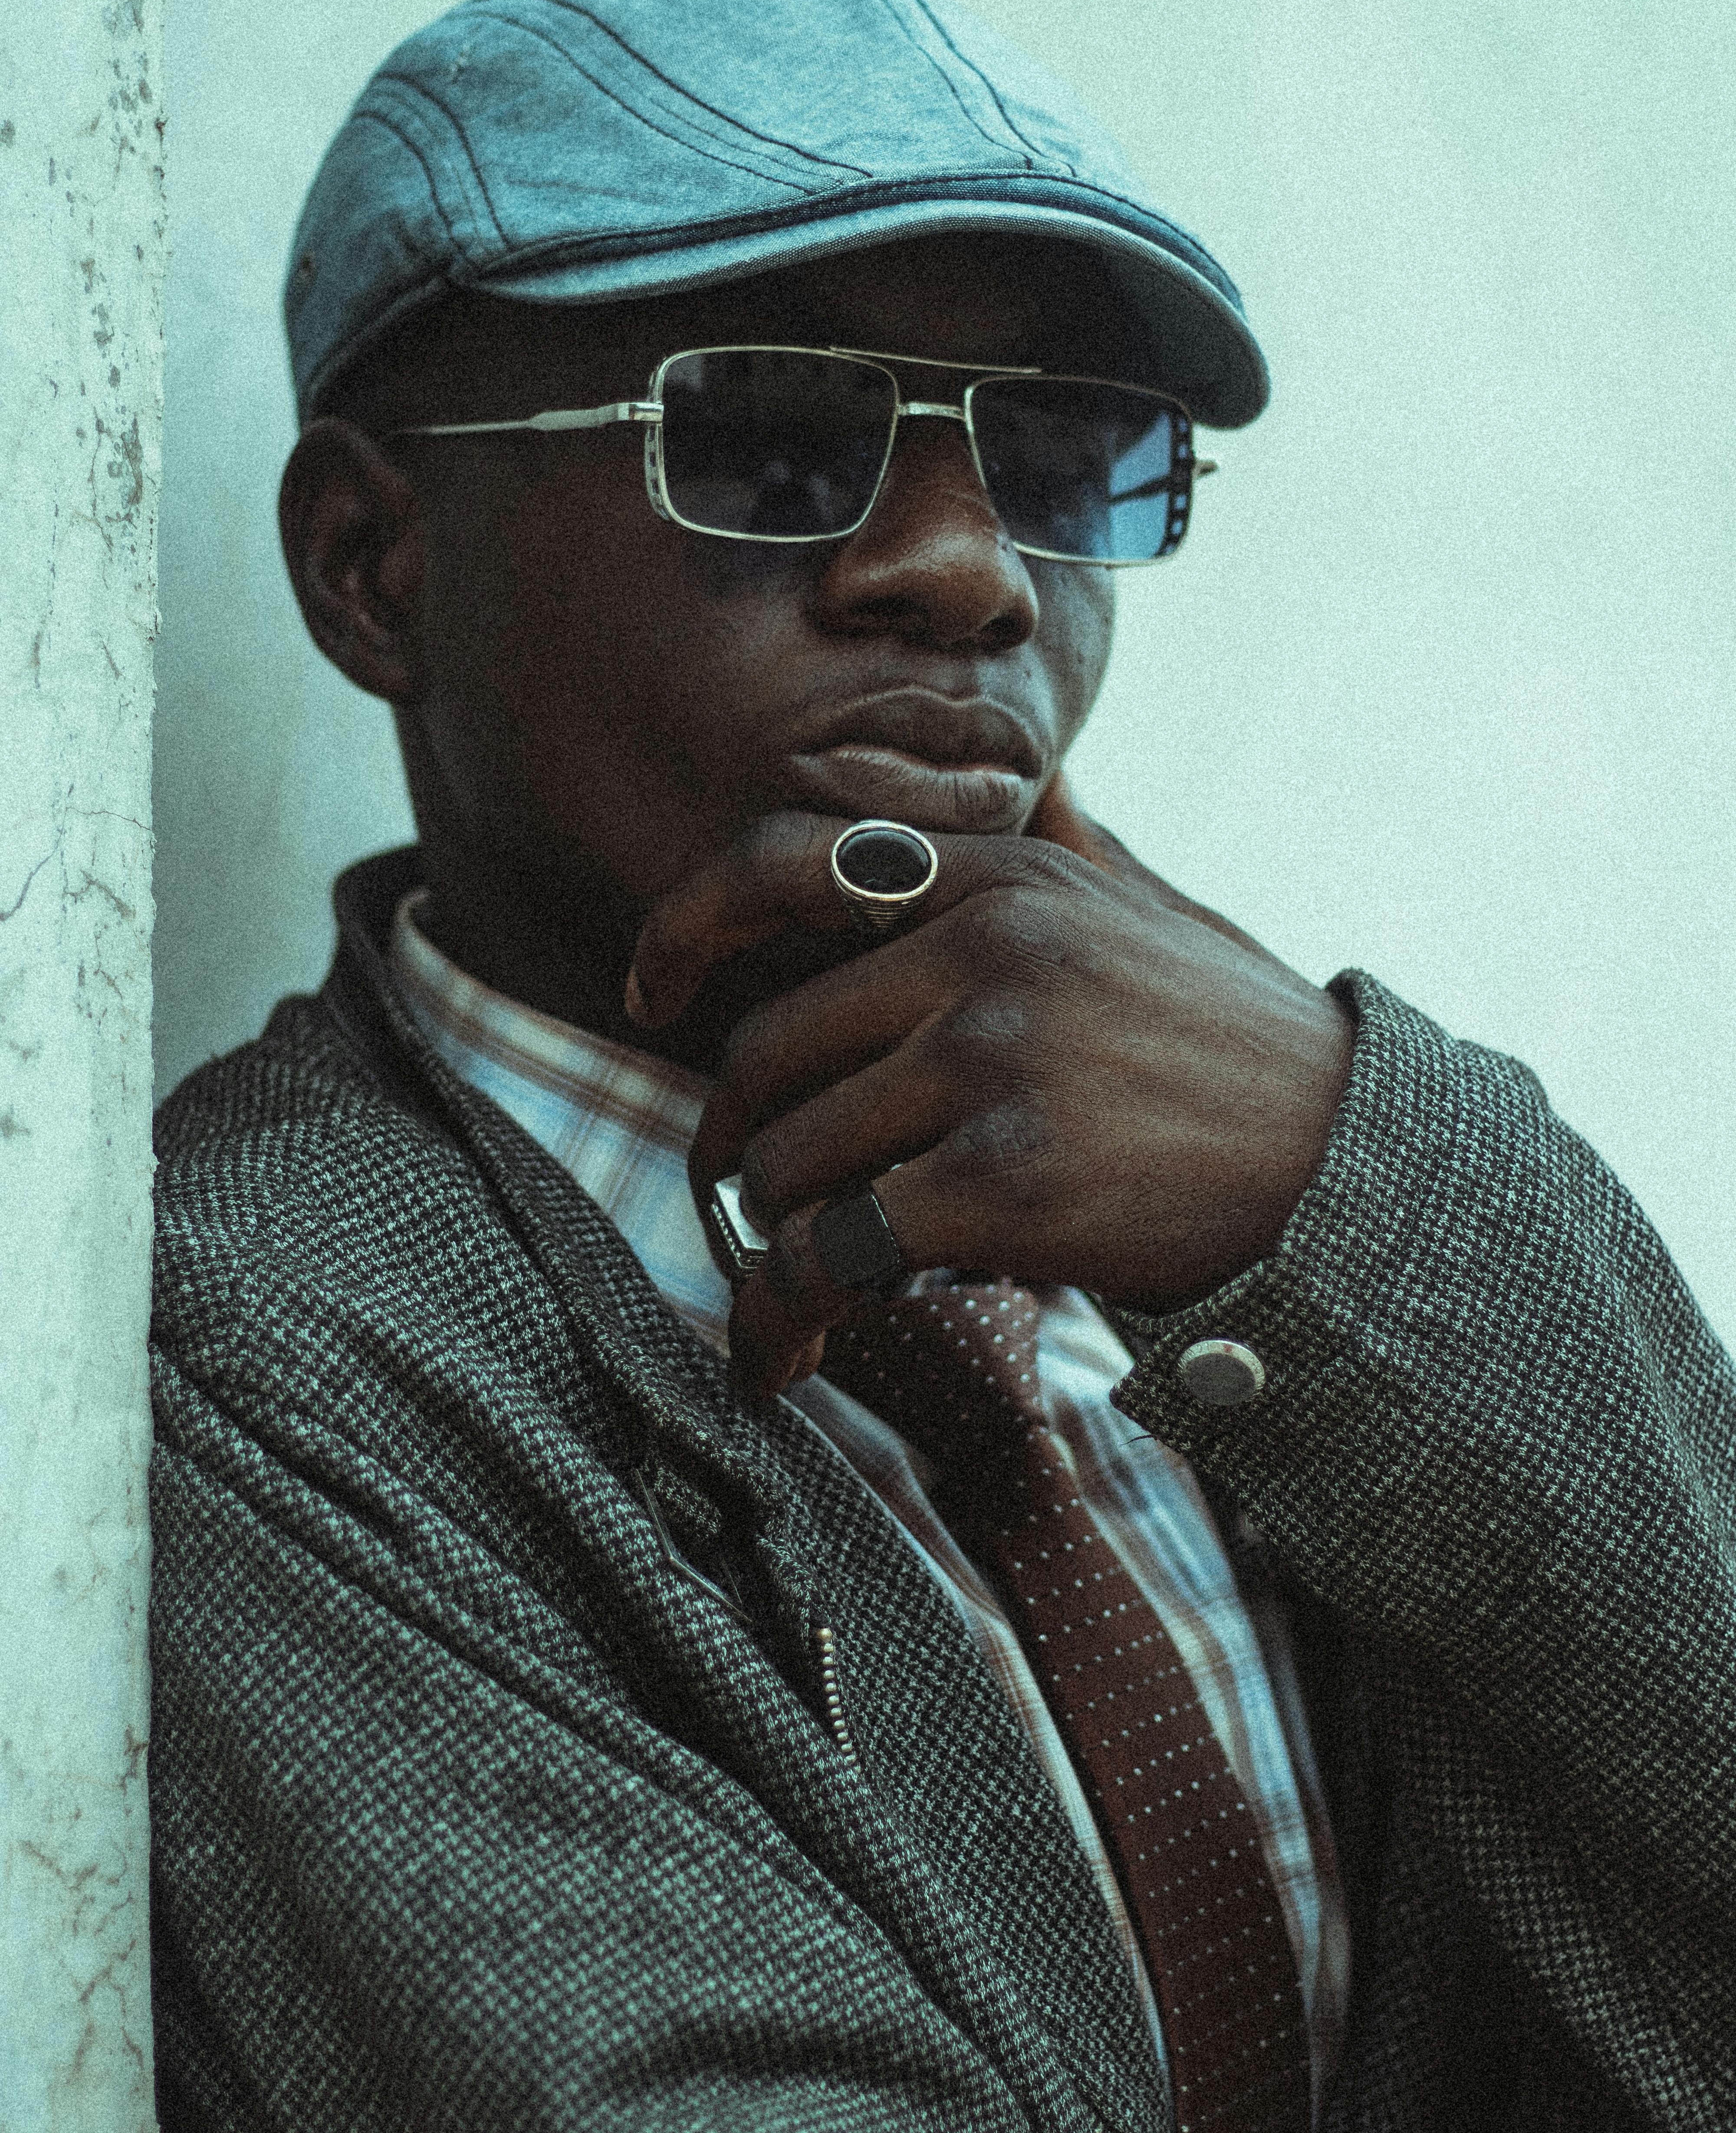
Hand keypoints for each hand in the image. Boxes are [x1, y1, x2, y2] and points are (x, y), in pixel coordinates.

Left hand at [627, 775, 1352, 1400]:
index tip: (648, 990)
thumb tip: (1045, 775)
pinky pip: (833, 1253)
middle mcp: (983, 950)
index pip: (779, 863)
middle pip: (767, 1053)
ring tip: (791, 1294)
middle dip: (733, 1147)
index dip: (685, 926)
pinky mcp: (1003, 1181)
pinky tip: (791, 1356)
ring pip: (788, 1161)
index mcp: (1001, 877)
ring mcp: (992, 1061)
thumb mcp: (1154, 909)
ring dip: (769, 1244)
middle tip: (738, 1206)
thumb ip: (1072, 847)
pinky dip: (789, 1314)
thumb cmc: (1236, 1050)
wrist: (1344, 1168)